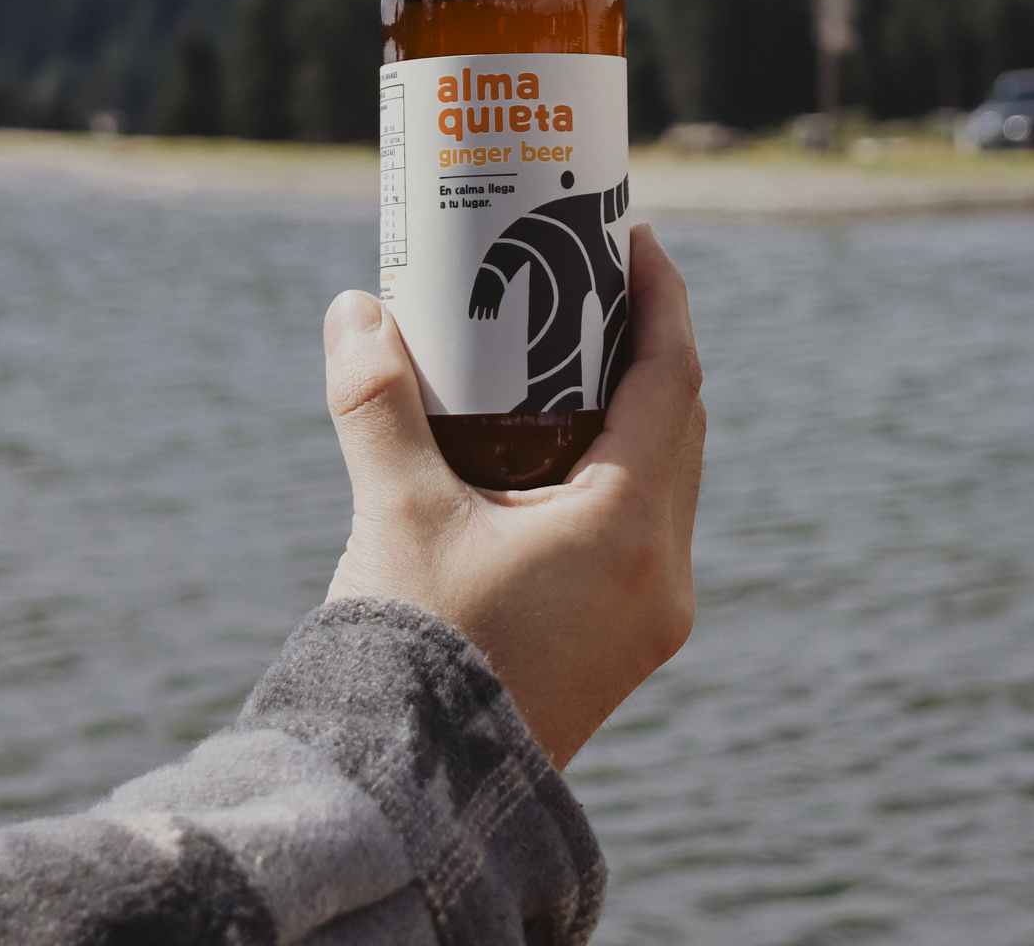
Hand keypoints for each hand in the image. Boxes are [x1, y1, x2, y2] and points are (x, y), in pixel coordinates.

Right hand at [323, 224, 704, 768]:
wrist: (416, 794)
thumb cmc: (414, 649)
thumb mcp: (395, 511)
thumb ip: (377, 401)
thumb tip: (354, 309)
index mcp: (631, 527)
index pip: (674, 380)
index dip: (660, 298)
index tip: (630, 240)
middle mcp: (663, 572)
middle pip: (678, 424)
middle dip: (644, 346)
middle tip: (592, 284)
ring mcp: (651, 617)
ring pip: (666, 478)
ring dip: (632, 410)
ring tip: (570, 355)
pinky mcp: (624, 644)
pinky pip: (645, 527)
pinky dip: (616, 469)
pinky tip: (555, 452)